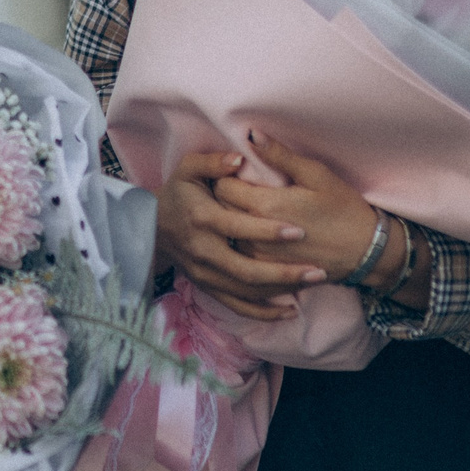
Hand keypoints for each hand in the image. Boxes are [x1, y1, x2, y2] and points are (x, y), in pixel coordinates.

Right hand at [153, 150, 325, 320]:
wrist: (152, 227)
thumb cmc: (178, 193)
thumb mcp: (188, 168)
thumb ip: (213, 161)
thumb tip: (239, 158)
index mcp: (202, 219)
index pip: (238, 228)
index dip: (267, 231)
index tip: (299, 231)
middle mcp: (203, 251)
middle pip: (246, 269)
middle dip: (284, 272)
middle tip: (317, 270)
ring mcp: (205, 274)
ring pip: (246, 291)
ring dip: (281, 290)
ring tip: (313, 282)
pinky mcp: (208, 287)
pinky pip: (237, 306)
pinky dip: (264, 312)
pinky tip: (290, 311)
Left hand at [220, 130, 431, 309]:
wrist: (364, 252)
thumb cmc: (343, 208)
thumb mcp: (315, 175)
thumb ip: (279, 155)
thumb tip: (251, 134)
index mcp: (265, 205)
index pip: (222, 185)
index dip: (226, 175)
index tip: (239, 171)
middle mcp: (255, 234)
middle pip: (221, 208)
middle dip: (227, 195)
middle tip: (243, 187)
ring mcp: (259, 257)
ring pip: (228, 232)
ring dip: (232, 219)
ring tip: (249, 209)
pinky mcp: (266, 272)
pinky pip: (240, 252)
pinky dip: (243, 240)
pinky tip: (258, 232)